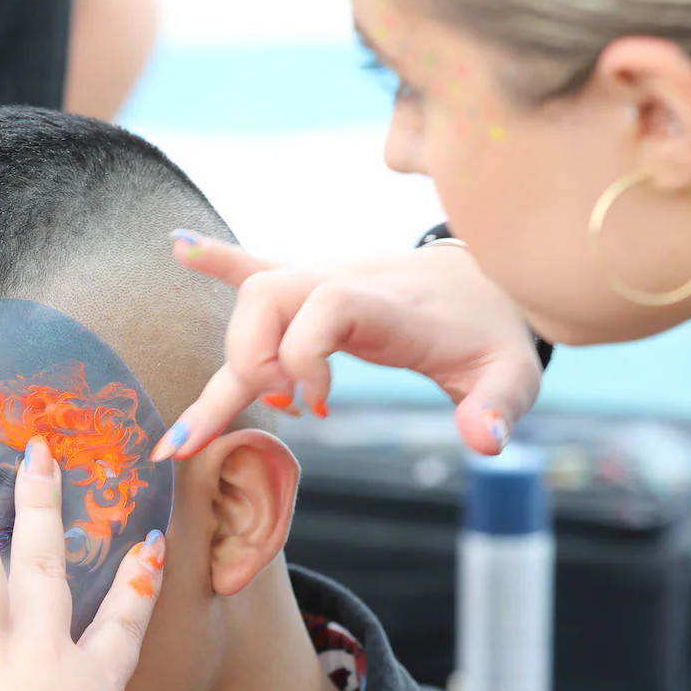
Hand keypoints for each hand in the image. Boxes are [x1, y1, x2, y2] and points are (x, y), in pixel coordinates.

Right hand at [152, 231, 543, 459]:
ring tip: (261, 399)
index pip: (325, 304)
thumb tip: (486, 441)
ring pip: (252, 295)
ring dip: (237, 350)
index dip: (303, 355)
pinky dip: (216, 261)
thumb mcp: (512, 374)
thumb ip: (498, 405)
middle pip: (269, 297)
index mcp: (389, 306)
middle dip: (253, 361)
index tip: (317, 408)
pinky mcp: (312, 281)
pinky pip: (256, 265)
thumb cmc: (494, 335)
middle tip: (287, 410)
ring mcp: (325, 276)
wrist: (490, 280)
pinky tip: (178, 248)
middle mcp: (347, 281)